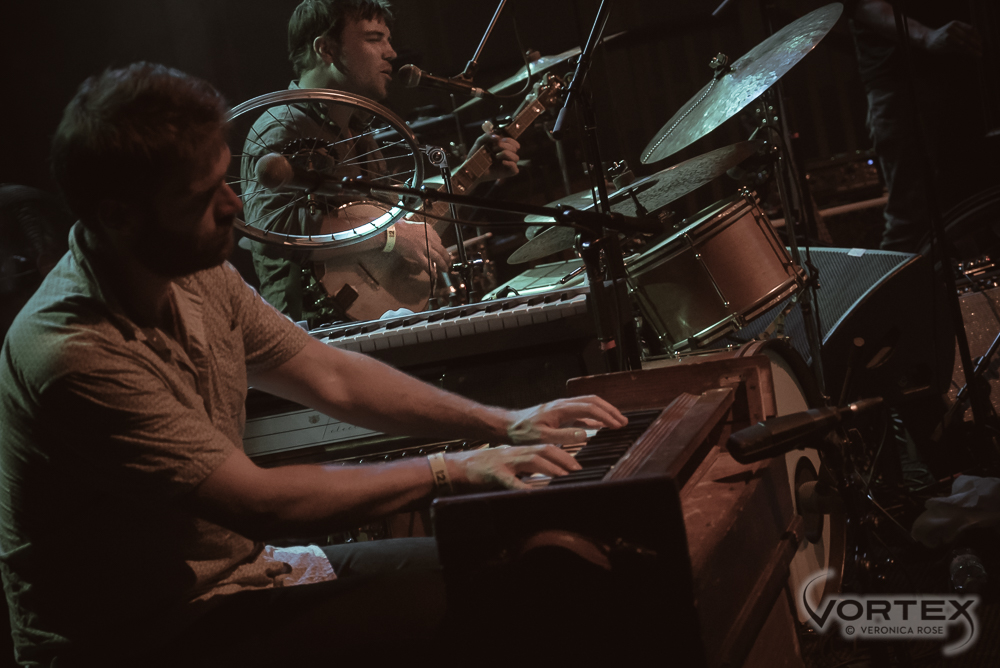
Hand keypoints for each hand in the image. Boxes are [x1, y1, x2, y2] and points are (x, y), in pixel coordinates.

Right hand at [392, 221, 450, 275]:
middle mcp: (428, 238)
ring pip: (437, 258)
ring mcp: (423, 246)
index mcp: (428, 230)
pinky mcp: (417, 254)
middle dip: (446, 258)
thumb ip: (423, 233)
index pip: (439, 241)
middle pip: (441, 250)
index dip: (441, 249)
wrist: (392, 232)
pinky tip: (435, 275)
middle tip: (448, 263)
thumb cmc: (400, 228)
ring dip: (443, 265)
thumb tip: (427, 241)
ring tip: (445, 269)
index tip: (441, 253)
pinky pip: (427, 264)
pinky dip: (432, 271)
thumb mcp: (416, 227)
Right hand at [445, 443, 582, 490]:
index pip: (545, 448)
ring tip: (562, 476)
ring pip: (530, 460)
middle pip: (542, 449)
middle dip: (562, 458)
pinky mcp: (493, 474)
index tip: (577, 465)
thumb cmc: (484, 470)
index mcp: (518, 452)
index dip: (563, 454)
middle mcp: (514, 453)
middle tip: (577, 469)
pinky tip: (532, 493)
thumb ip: (524, 471)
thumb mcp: (508, 467)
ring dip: (549, 467)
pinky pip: (510, 480)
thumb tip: (544, 481)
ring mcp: (504, 462)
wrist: (456, 467)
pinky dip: (522, 486)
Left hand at [468, 132, 520, 182]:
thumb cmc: (475, 155)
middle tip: (493, 148)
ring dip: (507, 154)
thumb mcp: (480, 142)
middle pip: (515, 149)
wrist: (471, 168)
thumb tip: (498, 137)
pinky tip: (502, 162)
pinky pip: (515, 170)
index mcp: (503, 148)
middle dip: (505, 146)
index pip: (513, 142)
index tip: (498, 141)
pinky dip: (511, 164)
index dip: (509, 140)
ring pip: (516, 158)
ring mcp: (507, 165)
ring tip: (496, 156)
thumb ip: (487, 136)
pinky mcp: (506, 173)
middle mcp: (506, 156)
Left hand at [505, 395, 627, 444]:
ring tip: (616, 421)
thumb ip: (564, 436)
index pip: (590, 408)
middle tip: (623, 421)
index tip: (617, 425)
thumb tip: (586, 434)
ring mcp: (562, 407)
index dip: (606, 416)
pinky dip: (593, 417)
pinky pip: (581, 412)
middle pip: (593, 401)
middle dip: (610, 410)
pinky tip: (598, 426)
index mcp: (561, 408)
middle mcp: (563, 404)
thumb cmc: (522, 432)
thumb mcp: (543, 437)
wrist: (508, 425)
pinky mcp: (560, 413)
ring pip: (588, 404)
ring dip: (604, 411)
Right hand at [921, 21, 981, 58]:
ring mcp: (949, 35)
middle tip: (982, 50)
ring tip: (979, 54)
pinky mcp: (946, 42)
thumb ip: (962, 35)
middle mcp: (953, 27)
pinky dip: (966, 52)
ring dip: (973, 50)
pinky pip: (959, 48)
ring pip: (965, 43)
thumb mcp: (952, 32)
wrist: (927, 40)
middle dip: (977, 44)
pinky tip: (971, 55)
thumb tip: (975, 42)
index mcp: (956, 23)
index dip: (978, 36)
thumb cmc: (941, 38)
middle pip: (969, 36)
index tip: (982, 43)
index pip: (971, 29)